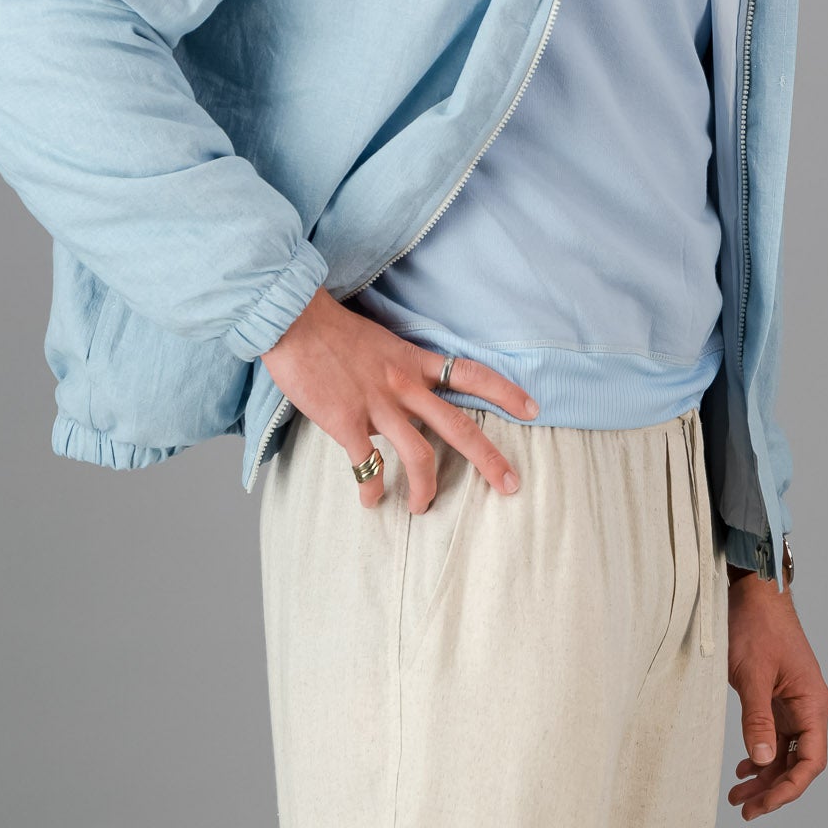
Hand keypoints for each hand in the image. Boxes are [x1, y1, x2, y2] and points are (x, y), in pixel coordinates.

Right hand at [261, 287, 536, 512]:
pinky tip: (371, 500)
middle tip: (512, 485)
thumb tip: (405, 400)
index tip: (533, 409)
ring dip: (426, 489)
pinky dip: (371, 488)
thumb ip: (399, 370)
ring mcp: (377, 405)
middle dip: (490, 459)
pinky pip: (367, 465)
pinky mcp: (346, 421)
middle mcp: (404, 384)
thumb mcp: (381, 342)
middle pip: (459, 426)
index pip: (472, 374)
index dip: (506, 392)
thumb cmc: (332, 329)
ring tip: (422, 508)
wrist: (294, 319)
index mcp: (414, 361)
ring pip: (419, 455)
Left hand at [724, 572, 827, 818]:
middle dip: (773, 789)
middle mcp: (808, 707)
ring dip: (764, 775)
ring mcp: (793, 702)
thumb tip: (763, 761)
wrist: (752, 590)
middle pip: (798, 762)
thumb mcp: (752, 675)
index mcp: (812, 703)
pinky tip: (744, 768)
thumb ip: (758, 719)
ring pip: (784, 752)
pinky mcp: (777, 696)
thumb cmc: (756, 626)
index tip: (764, 805)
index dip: (790, 788)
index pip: (811, 760)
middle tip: (745, 810)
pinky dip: (760, 754)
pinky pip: (774, 735)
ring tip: (738, 797)